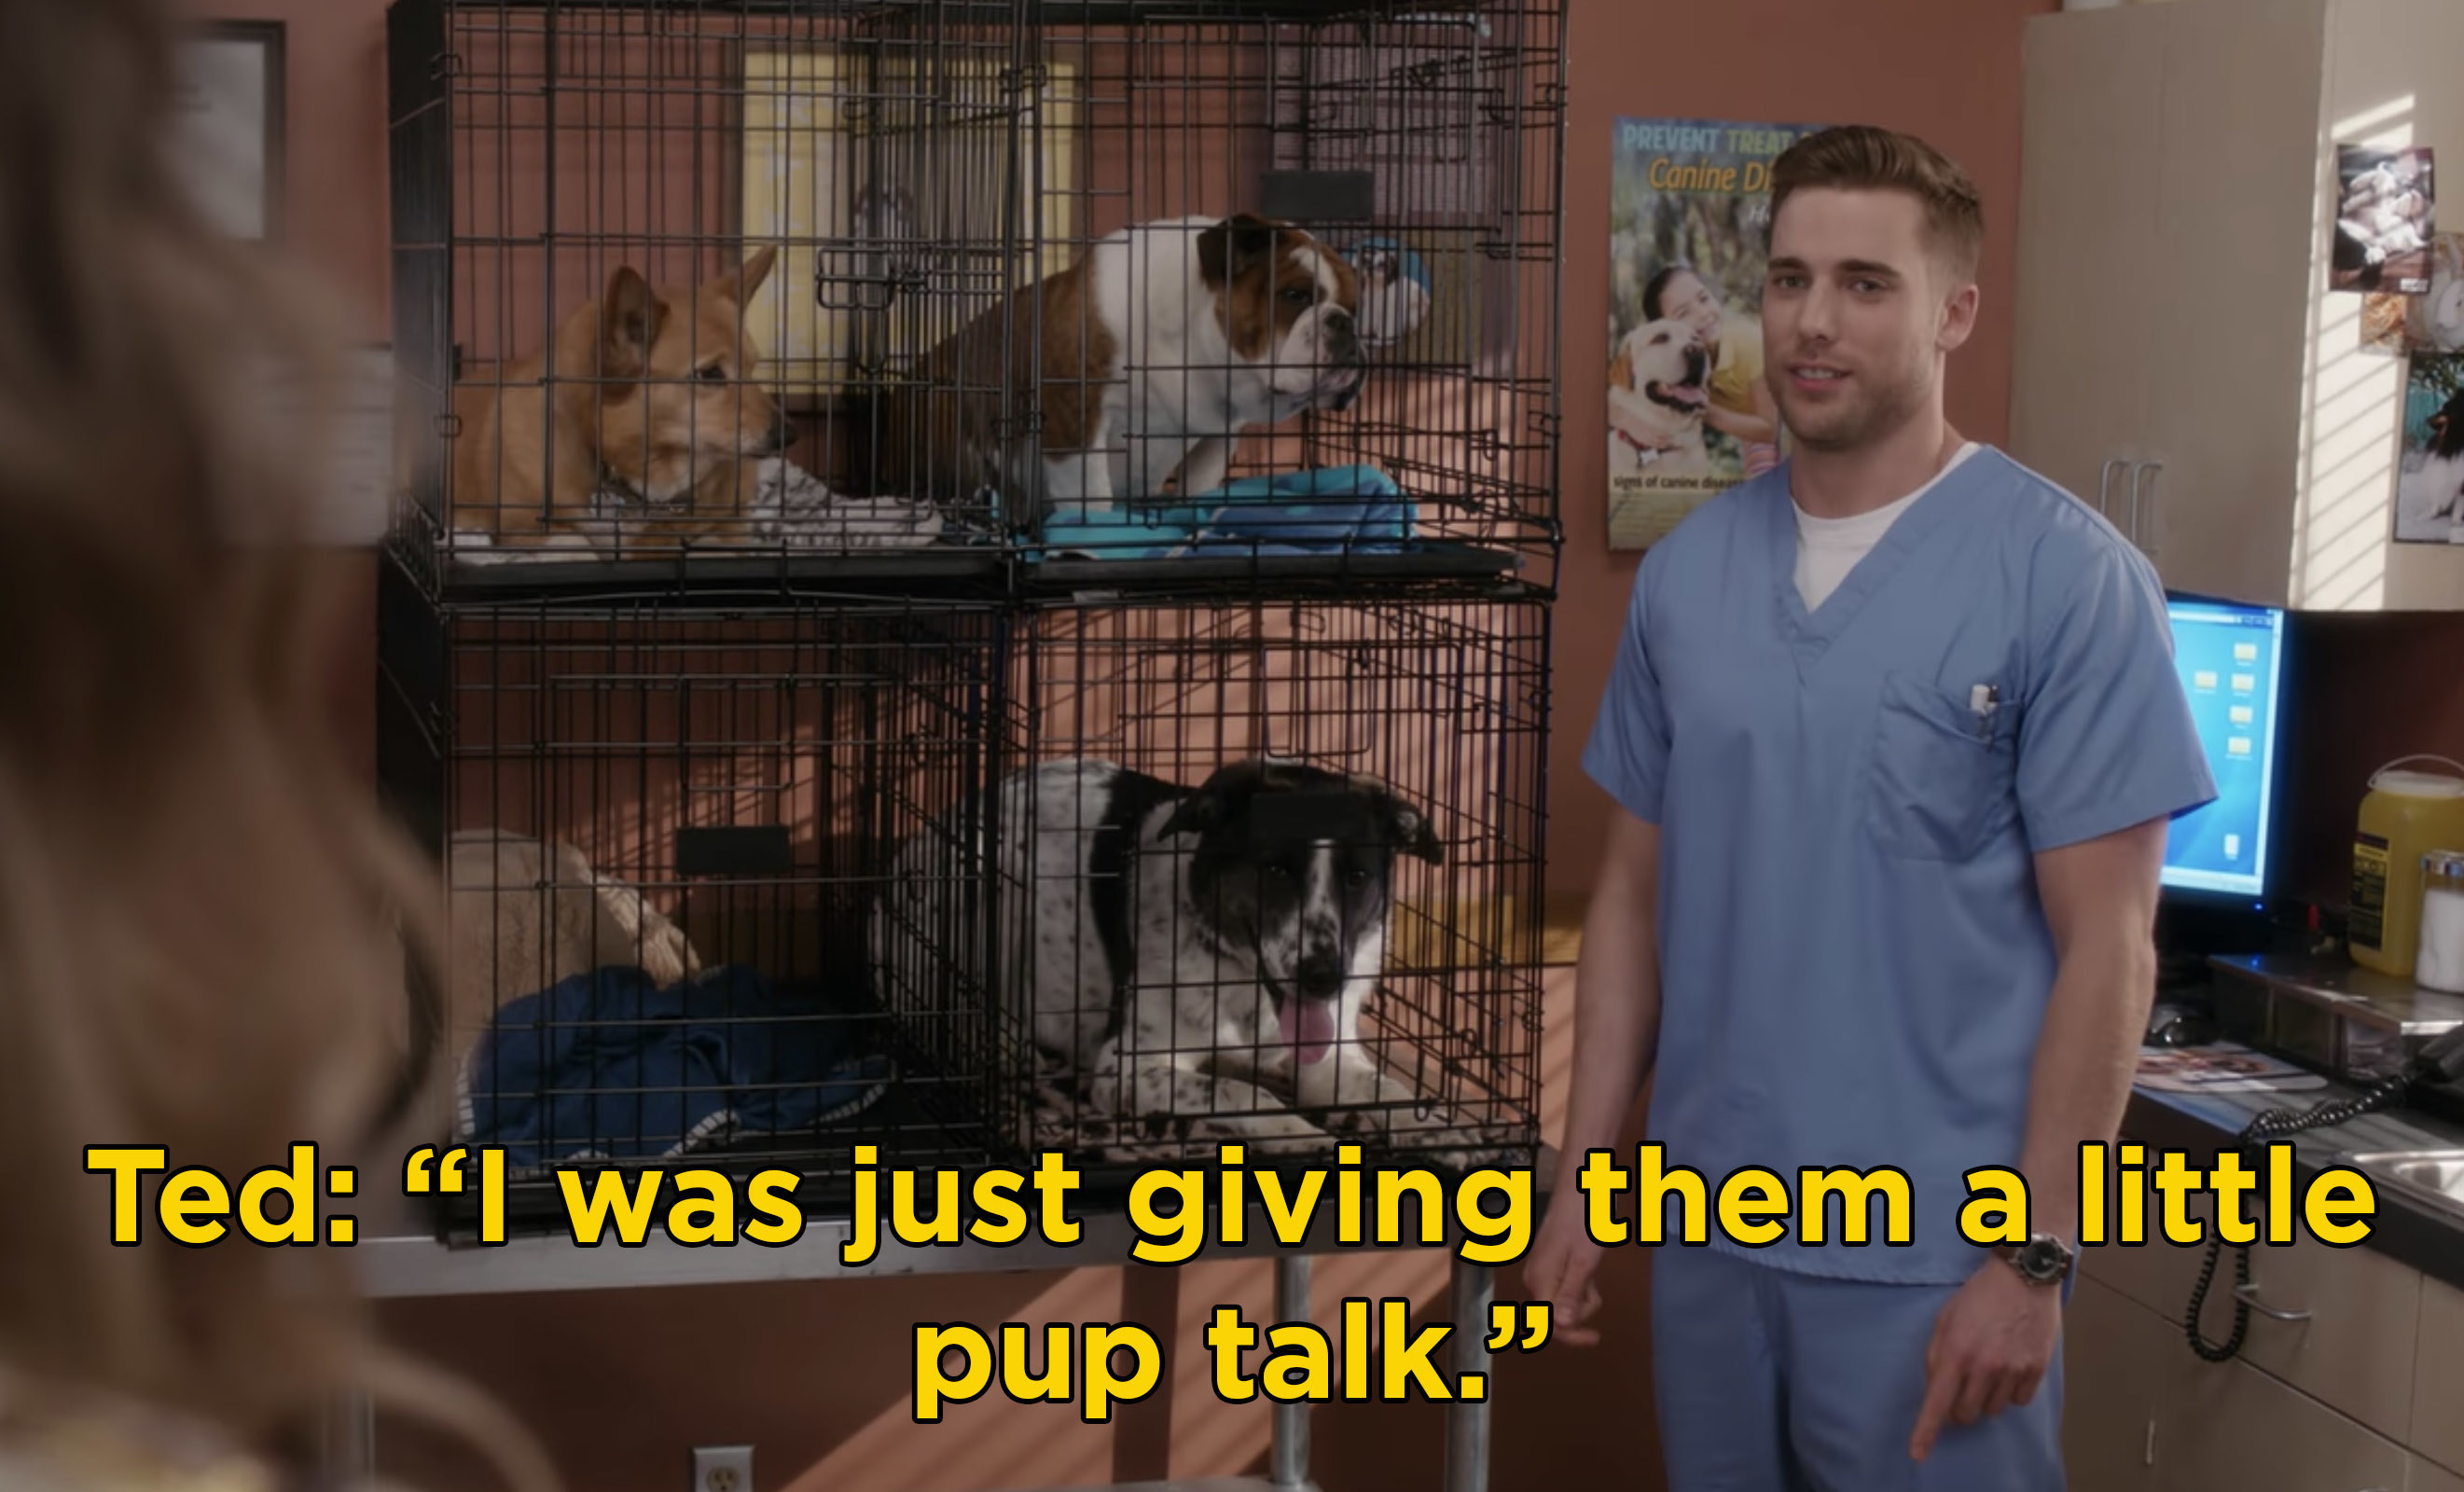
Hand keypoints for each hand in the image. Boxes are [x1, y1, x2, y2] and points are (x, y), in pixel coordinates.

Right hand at [1520, 1190, 1605, 1346]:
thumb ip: (1572, 1294)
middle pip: (1555, 1316)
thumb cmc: (1585, 1220)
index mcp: (1541, 1280)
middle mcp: (1536, 1278)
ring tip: (1593, 1273)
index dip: (1570, 1336)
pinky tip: (1589, 1269)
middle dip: (1579, 1312)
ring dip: (1582, 1297)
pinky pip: (1565, 1286)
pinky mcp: (1552, 1262)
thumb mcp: (1584, 1261)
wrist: (1581, 1185)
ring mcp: (1543, 1269)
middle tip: (1597, 1292)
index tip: (1596, 1337)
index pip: (1549, 1324)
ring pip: (1563, 1302)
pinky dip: (1580, 1286)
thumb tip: (1562, 1325)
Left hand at [1909, 1258, 2062, 1462]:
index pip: (1937, 1402)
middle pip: (1965, 1414)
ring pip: (1992, 1410)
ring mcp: (2013, 1370)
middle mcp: (1984, 1366)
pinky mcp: (2036, 1370)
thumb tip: (1936, 1388)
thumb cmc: (1978, 1296)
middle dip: (1959, 1407)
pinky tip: (2010, 1367)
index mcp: (1956, 1352)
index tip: (1918, 1453)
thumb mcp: (1945, 1319)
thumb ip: (1937, 1355)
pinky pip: (2019, 1401)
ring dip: (1985, 1398)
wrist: (2024, 1277)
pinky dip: (2011, 1392)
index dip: (1926, 1431)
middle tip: (1962, 1385)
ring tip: (1989, 1368)